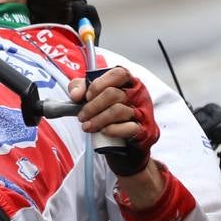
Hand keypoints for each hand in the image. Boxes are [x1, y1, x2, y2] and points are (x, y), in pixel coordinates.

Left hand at [67, 67, 163, 204]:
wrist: (125, 147)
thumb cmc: (109, 117)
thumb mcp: (93, 98)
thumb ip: (81, 88)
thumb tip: (75, 94)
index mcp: (128, 83)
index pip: (118, 74)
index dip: (99, 84)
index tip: (86, 96)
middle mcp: (138, 95)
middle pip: (114, 93)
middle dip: (92, 106)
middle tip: (82, 116)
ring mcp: (143, 112)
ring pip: (118, 110)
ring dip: (98, 119)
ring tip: (87, 126)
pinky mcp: (145, 130)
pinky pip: (128, 127)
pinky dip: (112, 130)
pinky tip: (103, 132)